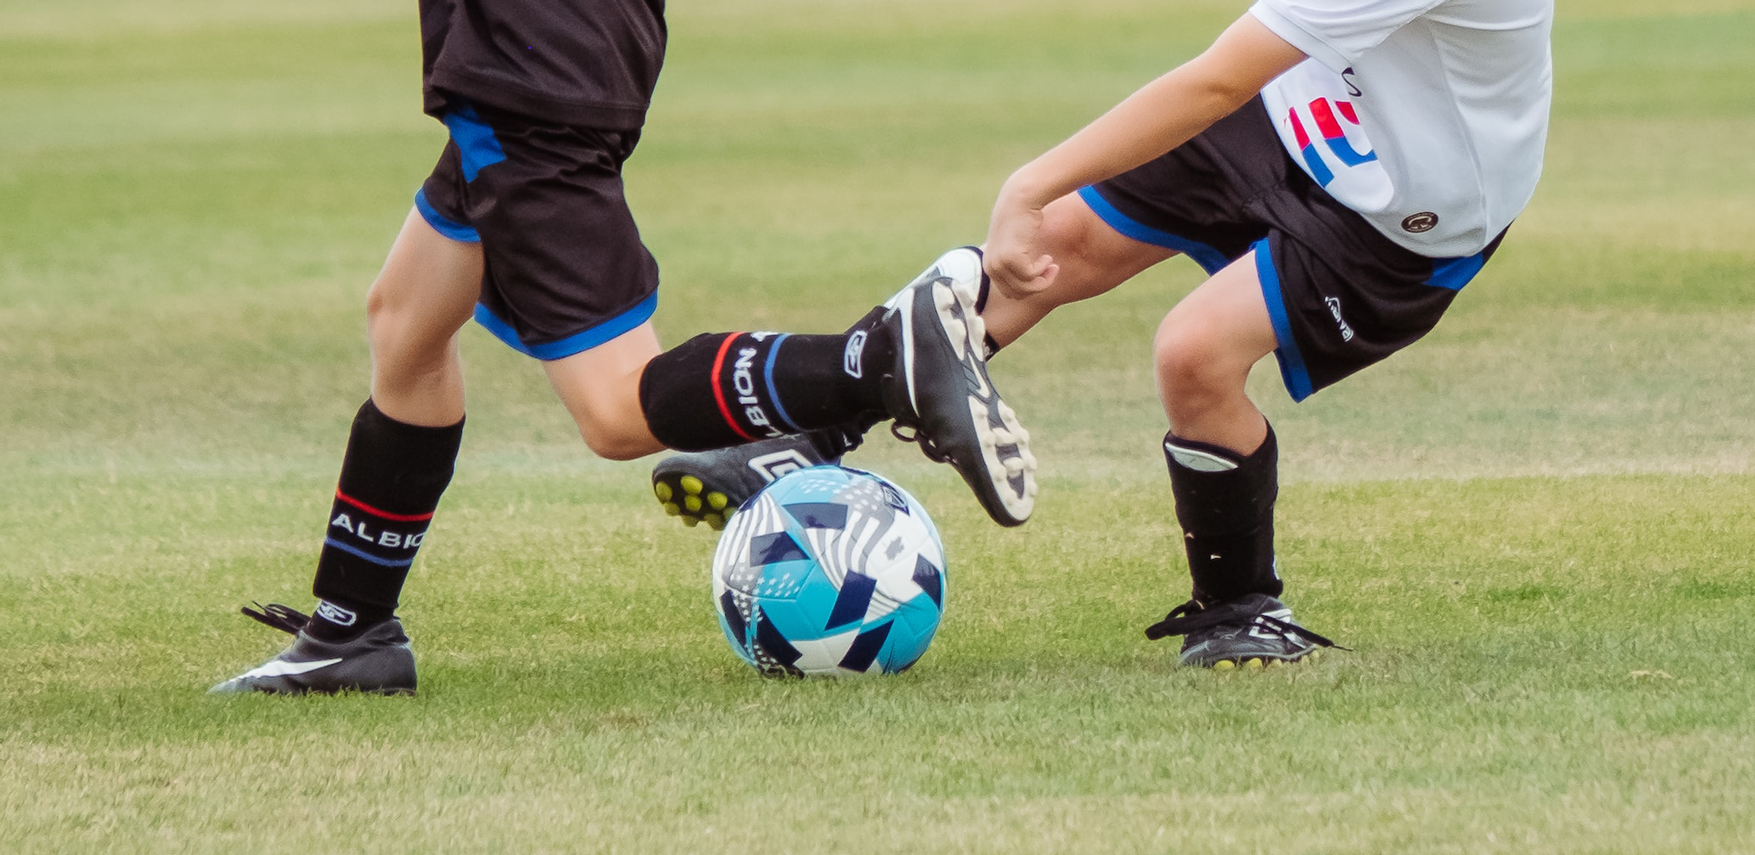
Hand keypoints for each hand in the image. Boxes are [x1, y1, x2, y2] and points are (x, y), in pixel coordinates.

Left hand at [983, 181, 1059, 300]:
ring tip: (1052, 264)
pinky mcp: (1011, 258)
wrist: (1020, 199)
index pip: (1009, 292)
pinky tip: (1047, 257)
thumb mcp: (1013, 244)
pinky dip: (1043, 271)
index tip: (1042, 273)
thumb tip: (1024, 285)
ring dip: (1043, 280)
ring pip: (1025, 288)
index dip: (1029, 287)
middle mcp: (991, 267)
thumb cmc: (1020, 220)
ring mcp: (999, 263)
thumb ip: (1014, 262)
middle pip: (1017, 293)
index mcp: (989, 266)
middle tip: (1052, 269)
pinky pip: (1031, 277)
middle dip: (1037, 286)